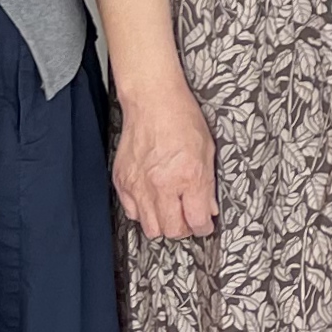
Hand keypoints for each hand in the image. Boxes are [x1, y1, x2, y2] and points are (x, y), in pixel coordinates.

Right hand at [111, 80, 217, 239]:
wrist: (152, 101)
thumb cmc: (182, 119)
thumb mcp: (207, 151)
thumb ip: (207, 185)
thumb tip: (208, 209)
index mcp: (188, 176)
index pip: (197, 221)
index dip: (204, 227)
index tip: (205, 225)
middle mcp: (161, 185)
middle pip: (172, 230)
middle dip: (184, 229)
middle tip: (189, 219)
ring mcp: (138, 185)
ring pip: (150, 227)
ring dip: (163, 224)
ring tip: (170, 210)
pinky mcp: (122, 181)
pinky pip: (132, 212)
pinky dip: (143, 212)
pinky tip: (152, 199)